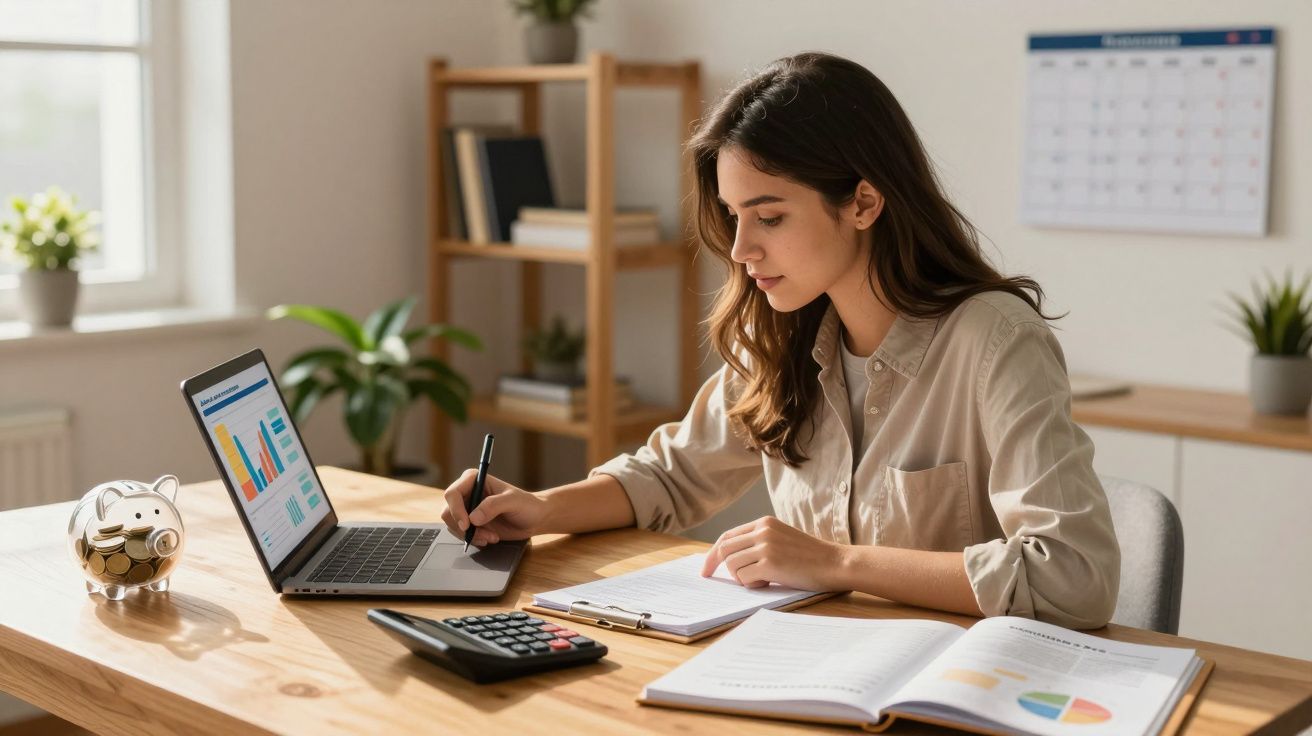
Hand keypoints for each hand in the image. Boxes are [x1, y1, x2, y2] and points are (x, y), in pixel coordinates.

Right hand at [440, 469, 548, 546]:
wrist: (534, 519)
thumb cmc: (527, 504)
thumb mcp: (513, 501)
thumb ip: (493, 506)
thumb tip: (473, 518)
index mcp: (474, 479)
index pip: (453, 493)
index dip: (456, 510)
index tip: (467, 524)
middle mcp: (467, 493)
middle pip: (448, 511)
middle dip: (464, 527)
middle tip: (484, 535)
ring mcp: (467, 509)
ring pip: (453, 525)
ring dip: (471, 535)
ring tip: (492, 537)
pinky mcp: (471, 523)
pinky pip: (460, 534)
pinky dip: (473, 539)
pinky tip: (490, 538)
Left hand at [700, 516, 845, 590]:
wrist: (835, 563)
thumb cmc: (810, 557)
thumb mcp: (781, 539)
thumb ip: (759, 543)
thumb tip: (729, 560)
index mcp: (764, 522)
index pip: (727, 536)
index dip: (713, 553)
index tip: (706, 569)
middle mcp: (762, 531)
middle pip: (724, 549)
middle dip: (717, 566)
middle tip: (719, 579)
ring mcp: (765, 546)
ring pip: (732, 565)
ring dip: (742, 577)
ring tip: (762, 579)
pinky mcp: (770, 563)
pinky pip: (743, 577)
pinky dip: (751, 584)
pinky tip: (767, 582)